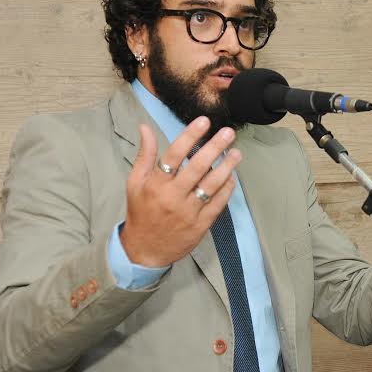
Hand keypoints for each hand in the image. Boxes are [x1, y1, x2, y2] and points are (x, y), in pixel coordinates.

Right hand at [120, 118, 240, 266]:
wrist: (144, 250)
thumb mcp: (135, 183)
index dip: (190, 136)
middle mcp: (172, 197)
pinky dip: (227, 190)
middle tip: (229, 133)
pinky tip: (232, 177)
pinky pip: (217, 204)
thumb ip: (145, 155)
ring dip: (226, 167)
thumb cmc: (141, 212)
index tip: (204, 121)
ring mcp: (188, 212)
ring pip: (211, 186)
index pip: (174, 154)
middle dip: (215, 147)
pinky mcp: (200, 225)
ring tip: (236, 153)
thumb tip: (145, 127)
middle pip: (197, 167)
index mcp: (156, 184)